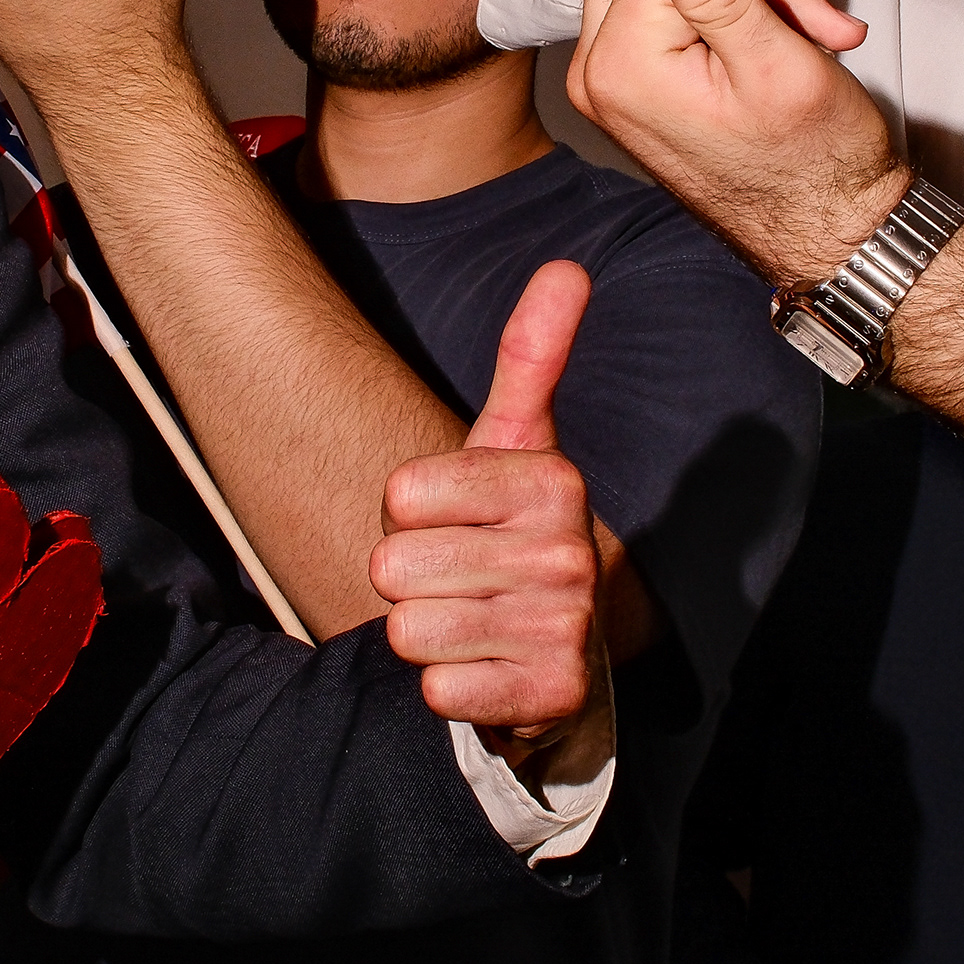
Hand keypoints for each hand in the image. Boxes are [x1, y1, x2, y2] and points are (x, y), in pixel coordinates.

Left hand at [371, 260, 600, 739]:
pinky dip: (447, 689)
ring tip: (470, 623)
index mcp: (553, 480)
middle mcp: (568, 552)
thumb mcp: (515, 443)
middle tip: (458, 581)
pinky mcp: (551, 696)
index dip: (405, 515)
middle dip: (410, 581)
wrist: (565, 650)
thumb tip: (566, 267)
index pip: (400, 494)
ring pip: (410, 630)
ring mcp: (565, 627)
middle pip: (395, 567)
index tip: (450, 523)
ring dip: (425, 635)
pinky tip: (484, 672)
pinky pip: (437, 691)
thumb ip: (531, 356)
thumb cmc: (514, 535)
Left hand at [562, 0, 902, 285]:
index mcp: (621, 67)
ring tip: (826, 38)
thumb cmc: (819, 163)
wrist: (834, 239)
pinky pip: (680, 15)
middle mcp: (598, 77)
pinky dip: (742, 12)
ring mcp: (614, 88)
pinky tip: (800, 43)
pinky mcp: (639, 91)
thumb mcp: (779, 65)